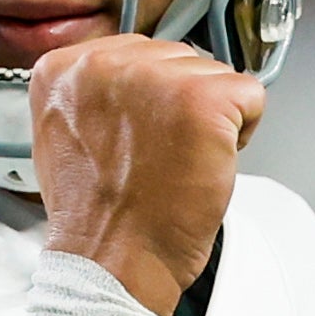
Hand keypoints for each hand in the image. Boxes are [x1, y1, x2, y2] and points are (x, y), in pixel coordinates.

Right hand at [25, 34, 259, 315]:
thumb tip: (140, 78)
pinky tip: (204, 162)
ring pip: (214, 75)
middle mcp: (105, 63)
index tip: (135, 136)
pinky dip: (241, 132)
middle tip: (156, 155)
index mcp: (64, 68)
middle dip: (179, 104)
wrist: (110, 262)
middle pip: (177, 59)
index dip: (149, 99)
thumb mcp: (66, 134)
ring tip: (174, 162)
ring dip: (209, 119)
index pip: (137, 53)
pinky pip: (250, 94)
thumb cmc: (95, 216)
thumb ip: (95, 94)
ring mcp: (156, 78)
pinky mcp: (203, 99)